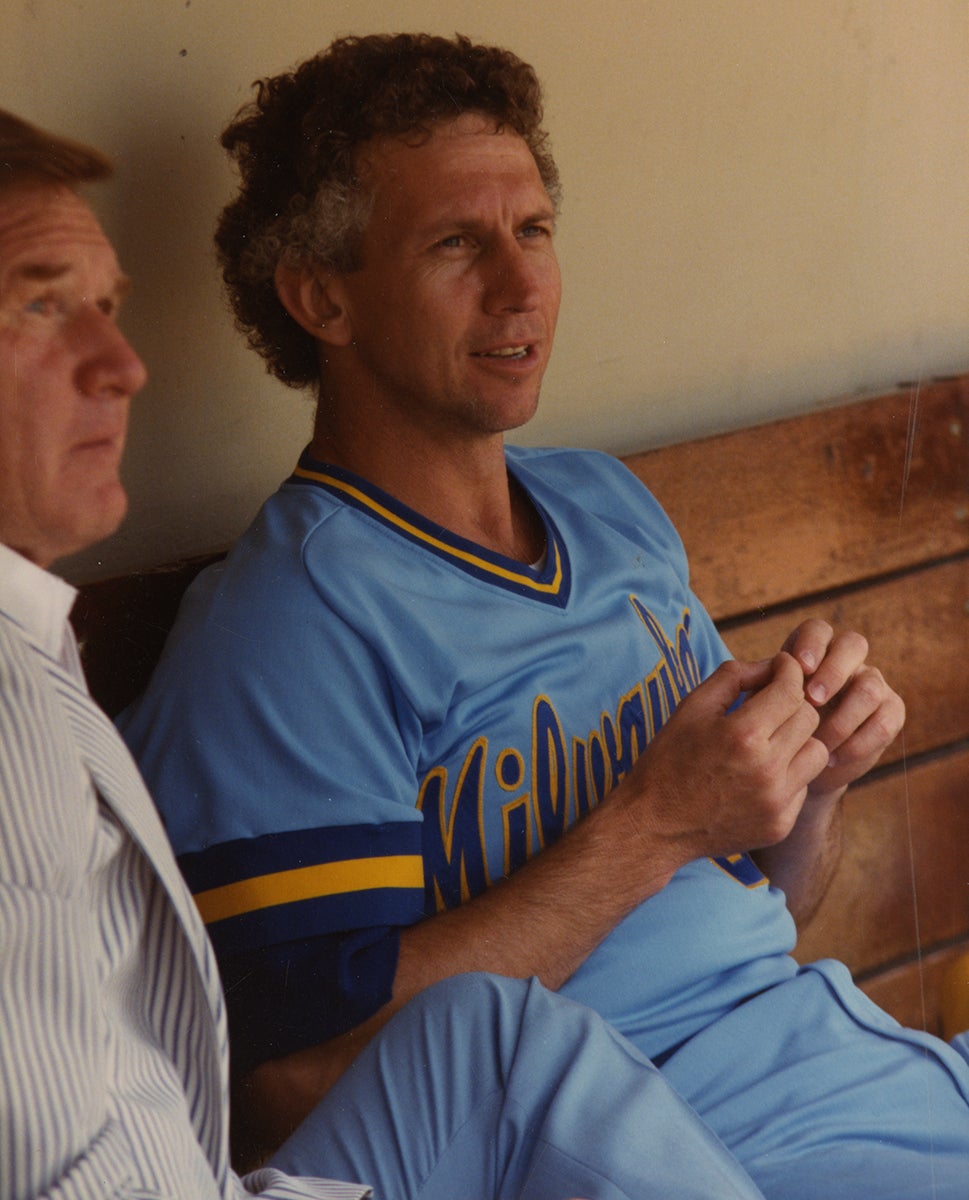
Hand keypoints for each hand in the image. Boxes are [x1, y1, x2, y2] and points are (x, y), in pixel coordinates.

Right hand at [617, 652, 828, 867]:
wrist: (654, 825)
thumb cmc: (668, 759)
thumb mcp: (691, 707)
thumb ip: (734, 677)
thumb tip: (771, 666)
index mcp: (743, 735)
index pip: (791, 689)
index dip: (789, 671)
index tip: (781, 668)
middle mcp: (767, 770)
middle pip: (809, 718)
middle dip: (793, 704)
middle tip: (770, 704)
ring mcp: (777, 802)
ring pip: (817, 753)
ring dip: (798, 740)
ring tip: (769, 741)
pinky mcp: (780, 825)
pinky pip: (803, 786)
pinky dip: (788, 775)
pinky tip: (759, 775)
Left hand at [780, 619, 904, 797]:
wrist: (800, 763)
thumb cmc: (776, 725)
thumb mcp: (764, 704)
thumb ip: (766, 686)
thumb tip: (766, 672)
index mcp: (813, 650)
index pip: (817, 630)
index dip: (811, 644)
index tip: (799, 667)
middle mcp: (846, 660)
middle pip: (854, 645)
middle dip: (833, 672)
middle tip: (812, 700)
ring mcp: (872, 683)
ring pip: (870, 687)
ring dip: (842, 718)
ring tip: (817, 742)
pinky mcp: (890, 712)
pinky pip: (884, 723)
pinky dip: (857, 744)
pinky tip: (832, 757)